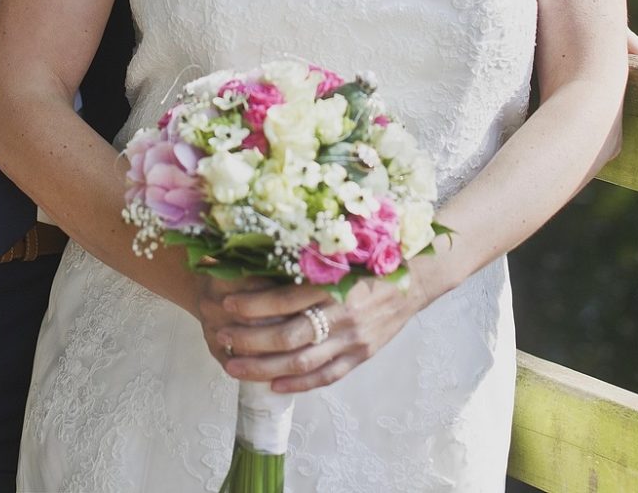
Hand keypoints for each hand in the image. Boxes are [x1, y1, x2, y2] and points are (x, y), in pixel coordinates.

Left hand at [199, 271, 429, 393]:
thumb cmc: (370, 258)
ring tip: (235, 367)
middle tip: (222, 340)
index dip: (253, 304)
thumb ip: (306, 260)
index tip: (227, 302)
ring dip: (265, 368)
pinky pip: (327, 376)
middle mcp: (343, 314)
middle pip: (288, 336)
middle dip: (250, 341)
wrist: (415, 278)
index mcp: (334, 283)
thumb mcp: (340, 252)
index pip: (285, 299)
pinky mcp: (362, 355)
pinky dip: (299, 384)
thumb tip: (258, 258)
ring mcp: (353, 339)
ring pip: (302, 362)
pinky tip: (274, 385)